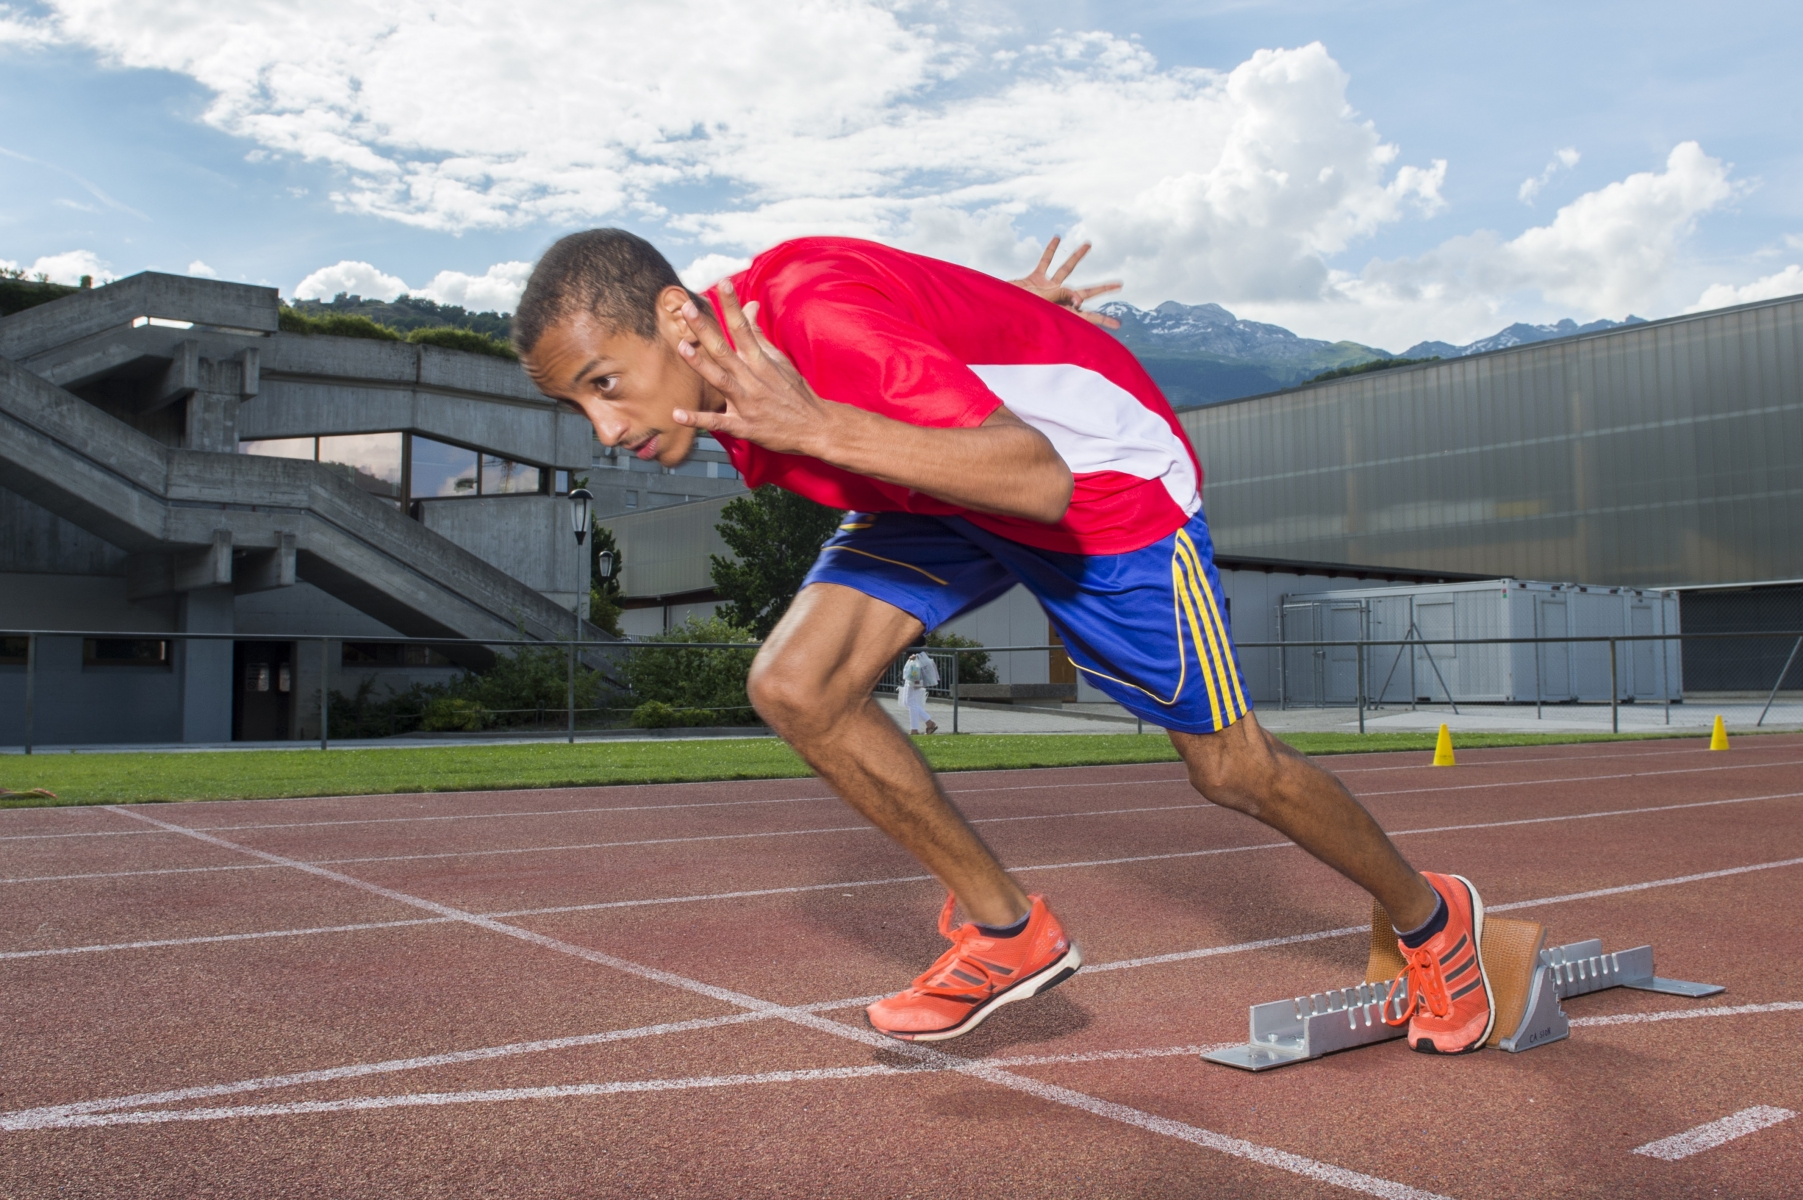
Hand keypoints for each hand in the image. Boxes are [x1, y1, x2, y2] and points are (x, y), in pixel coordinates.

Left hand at [672, 281, 830, 455]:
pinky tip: (677, 414)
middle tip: (686, 308)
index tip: (722, 283)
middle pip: (725, 350)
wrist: (816, 427)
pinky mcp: (744, 426)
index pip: (743, 327)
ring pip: (720, 380)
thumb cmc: (795, 392)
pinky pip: (718, 422)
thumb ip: (758, 334)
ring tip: (682, 347)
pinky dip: (698, 419)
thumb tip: (750, 305)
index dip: (731, 305)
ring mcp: (747, 402)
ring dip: (700, 364)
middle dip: (705, 329)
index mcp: (760, 361)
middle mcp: (752, 379)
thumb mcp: (779, 360)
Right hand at [1011, 236, 1121, 328]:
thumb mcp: (1040, 303)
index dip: (1101, 319)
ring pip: (1066, 269)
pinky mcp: (1034, 278)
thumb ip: (1061, 297)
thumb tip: (1081, 300)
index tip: (1117, 324)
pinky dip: (1050, 251)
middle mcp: (1058, 299)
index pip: (1087, 316)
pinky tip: (1057, 238)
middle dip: (1102, 289)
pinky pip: (1045, 262)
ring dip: (1077, 256)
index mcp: (1061, 311)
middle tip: (1120, 284)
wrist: (996, 307)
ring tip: (1088, 243)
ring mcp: (1046, 288)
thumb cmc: (1017, 310)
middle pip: (1086, 291)